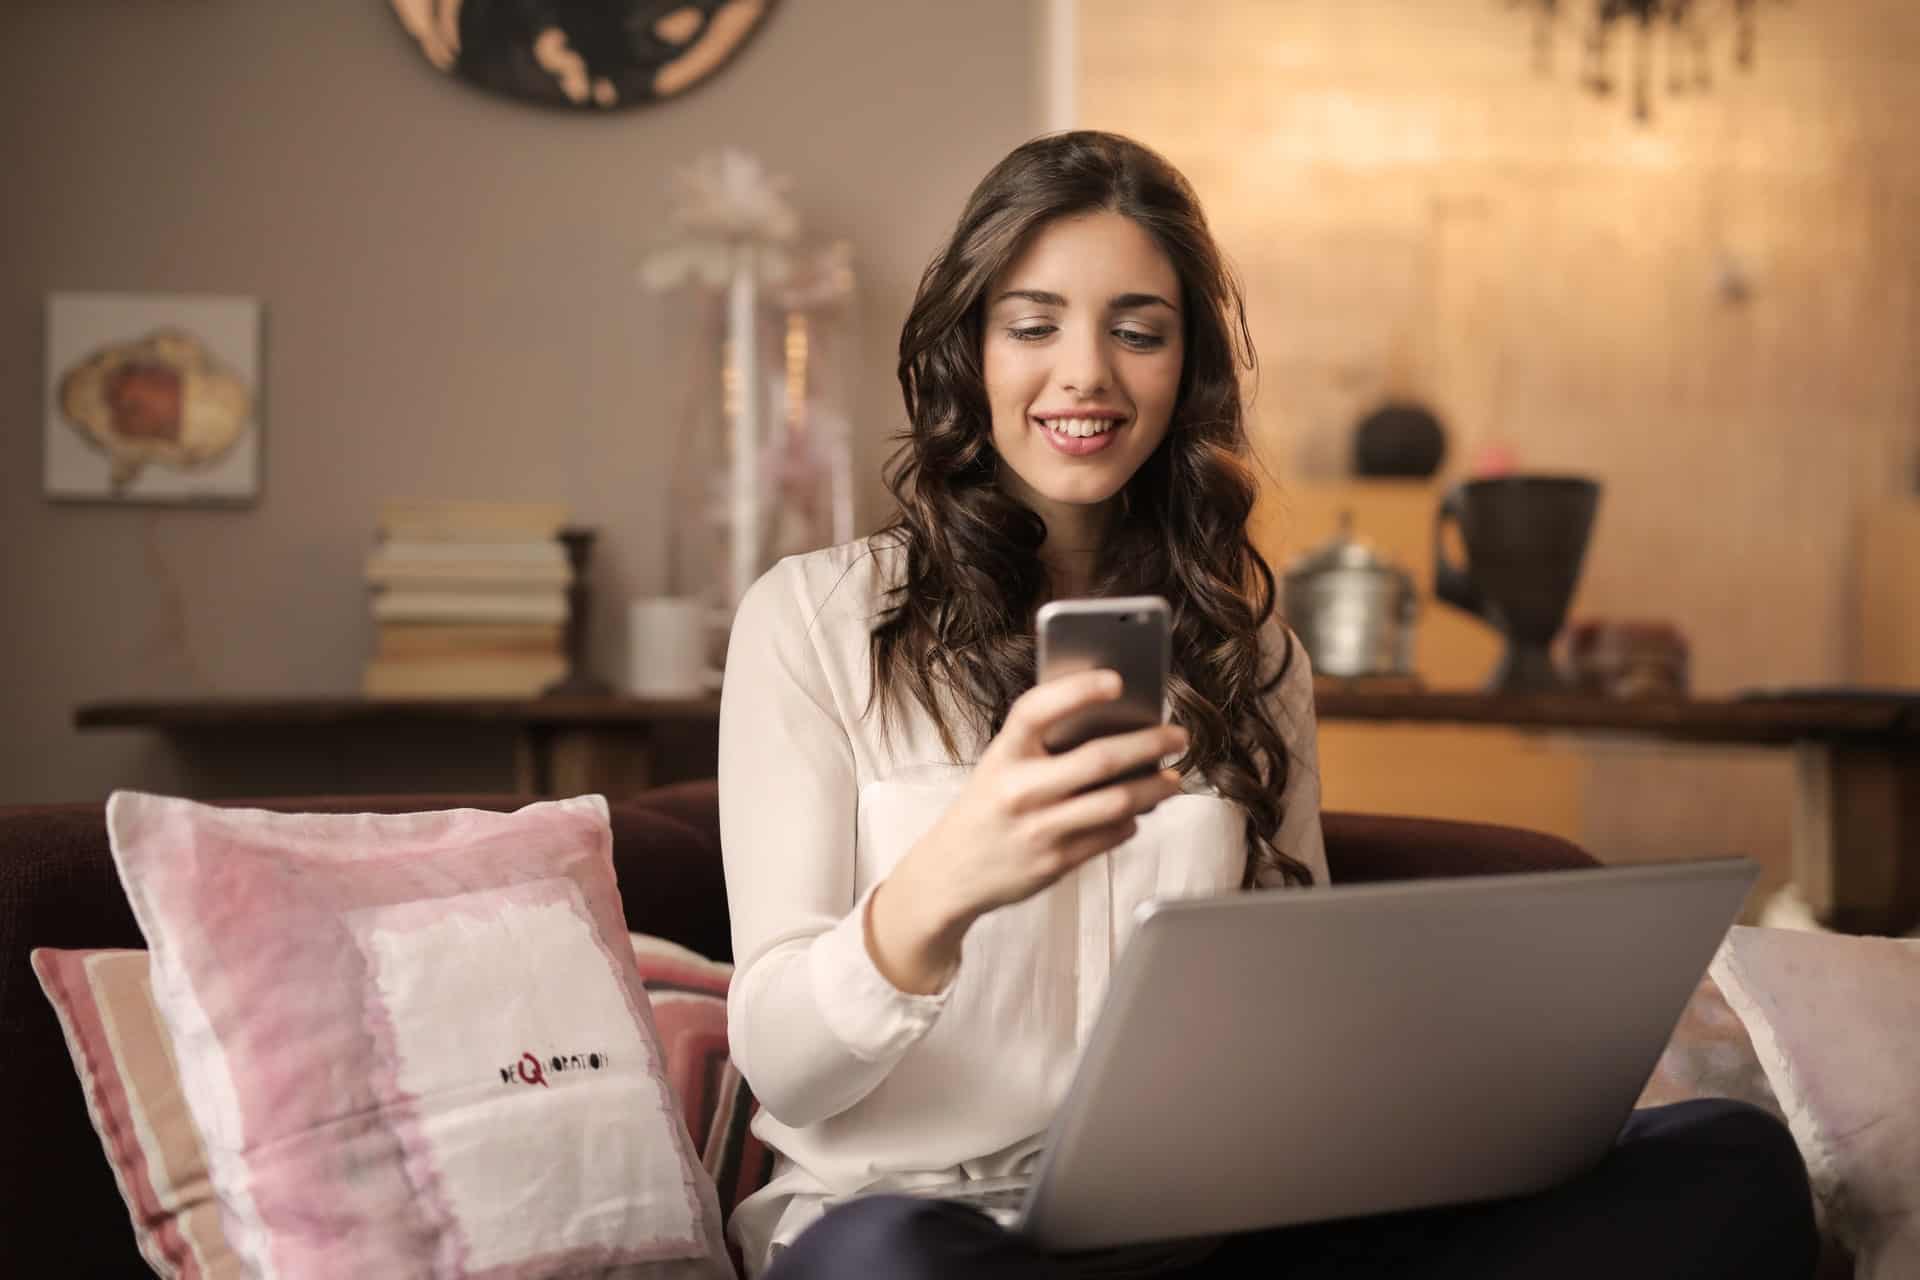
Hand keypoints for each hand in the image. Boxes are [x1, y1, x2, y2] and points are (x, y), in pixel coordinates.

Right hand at [866, 669, 1186, 992]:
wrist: (951, 873)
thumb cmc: (986, 808)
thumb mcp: (1000, 766)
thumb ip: (1043, 746)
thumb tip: (1113, 725)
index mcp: (1003, 755)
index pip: (1038, 710)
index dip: (1078, 690)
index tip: (1117, 680)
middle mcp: (1019, 790)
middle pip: (1098, 760)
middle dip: (1149, 744)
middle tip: (1178, 736)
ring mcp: (1039, 829)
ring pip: (1116, 802)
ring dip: (1154, 788)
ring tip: (1173, 779)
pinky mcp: (1055, 862)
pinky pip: (1111, 835)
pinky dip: (1132, 820)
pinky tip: (1138, 812)